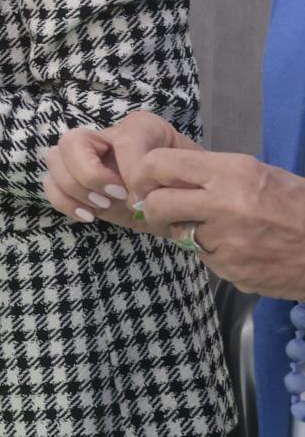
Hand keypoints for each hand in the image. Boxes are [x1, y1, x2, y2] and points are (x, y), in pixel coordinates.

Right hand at [43, 110, 190, 229]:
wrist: (183, 205)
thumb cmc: (187, 186)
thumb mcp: (188, 175)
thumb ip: (166, 174)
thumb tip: (134, 193)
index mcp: (139, 128)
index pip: (122, 137)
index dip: (127, 166)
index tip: (138, 191)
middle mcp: (106, 137)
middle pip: (71, 141)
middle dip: (88, 174)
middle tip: (112, 197)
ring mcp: (87, 159)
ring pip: (54, 160)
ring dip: (74, 188)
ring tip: (100, 208)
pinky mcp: (77, 183)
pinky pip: (51, 185)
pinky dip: (64, 202)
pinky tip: (88, 215)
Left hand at [135, 148, 304, 299]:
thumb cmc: (296, 205)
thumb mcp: (258, 174)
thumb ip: (212, 175)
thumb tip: (166, 178)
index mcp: (231, 172)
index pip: (160, 165)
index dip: (146, 174)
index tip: (148, 181)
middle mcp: (224, 205)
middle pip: (157, 203)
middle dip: (154, 207)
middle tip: (162, 209)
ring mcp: (227, 242)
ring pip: (180, 234)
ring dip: (188, 232)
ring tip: (219, 228)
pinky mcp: (231, 271)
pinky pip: (205, 258)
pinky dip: (214, 253)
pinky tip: (240, 248)